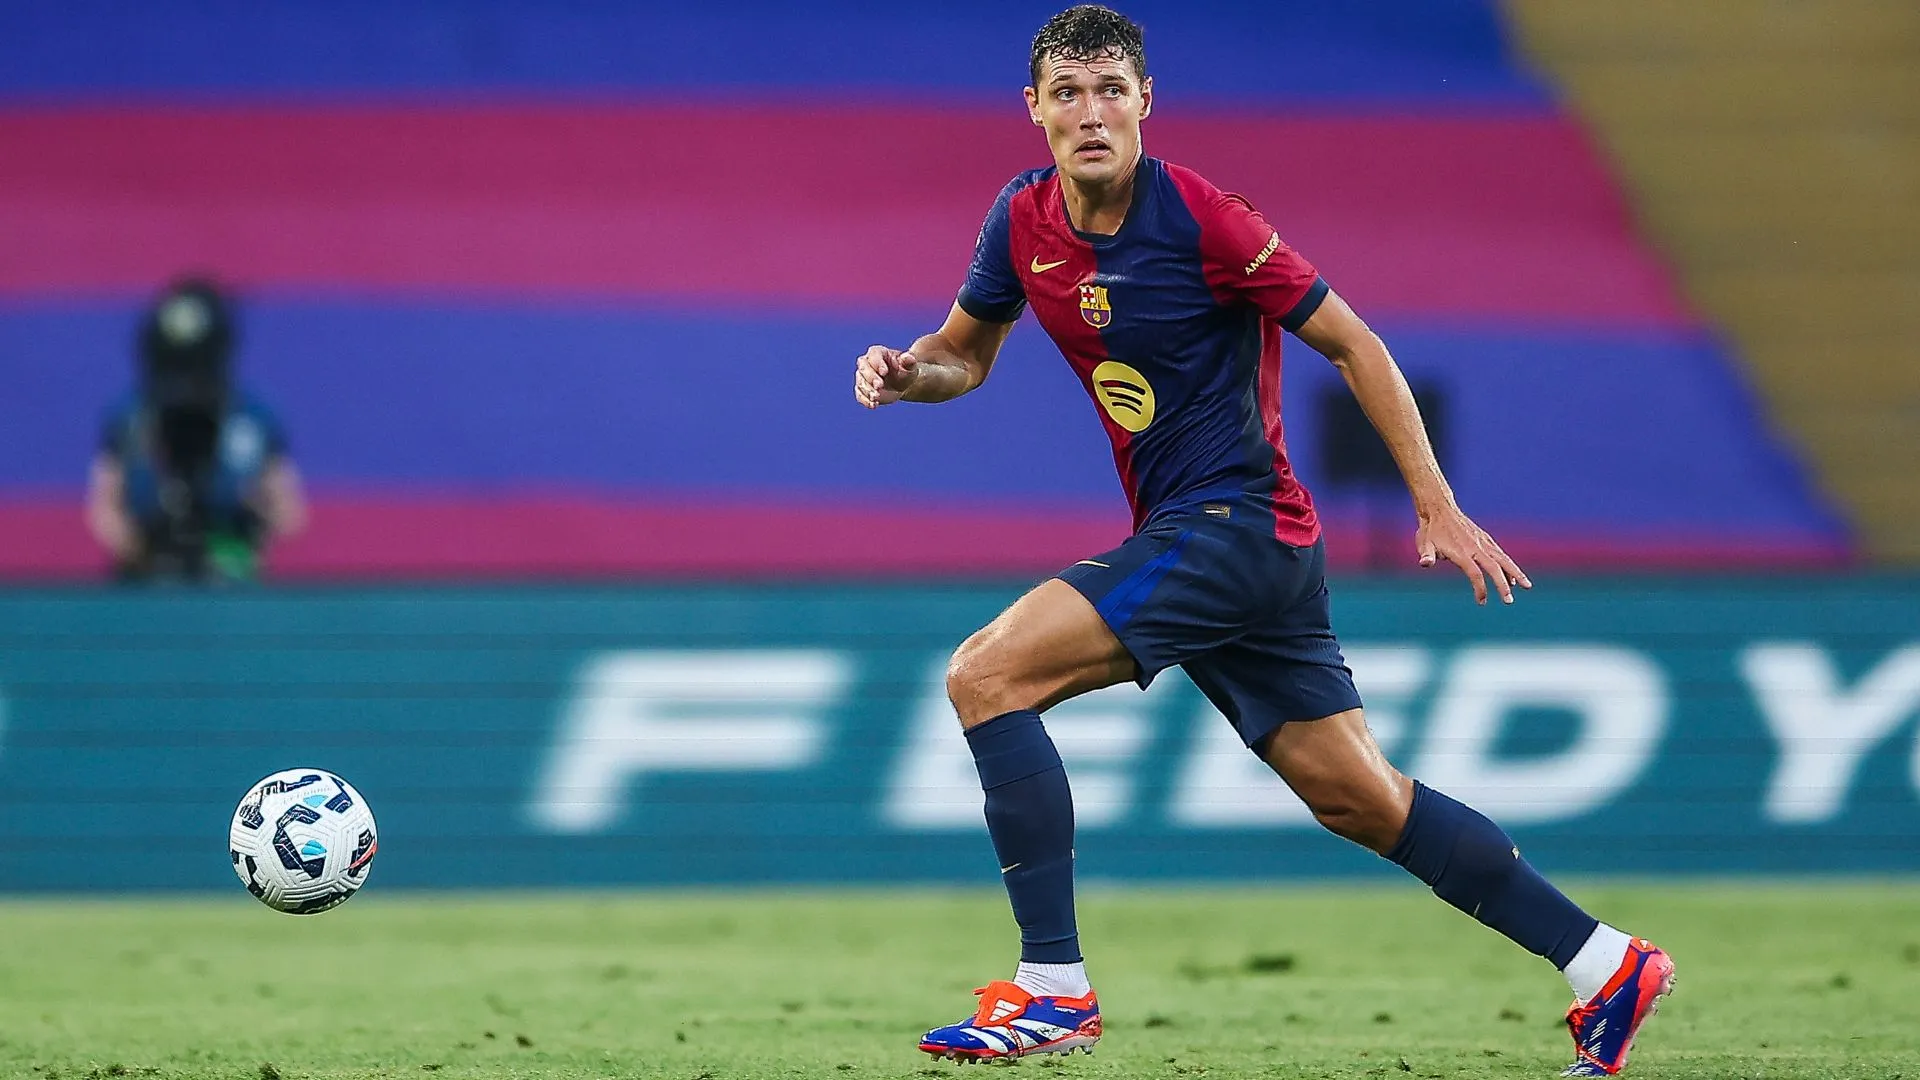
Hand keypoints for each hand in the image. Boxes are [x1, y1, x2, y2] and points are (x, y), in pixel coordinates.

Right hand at [854, 345, 917, 408]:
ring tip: (876, 397)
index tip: (884, 372)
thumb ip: (909, 361)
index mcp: (878, 353)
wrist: (902, 384)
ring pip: (861, 382)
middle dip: (871, 378)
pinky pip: (860, 394)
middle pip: (864, 368)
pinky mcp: (862, 389)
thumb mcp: (910, 366)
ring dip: (867, 390)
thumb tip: (908, 357)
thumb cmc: (905, 371)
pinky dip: (865, 400)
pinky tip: (873, 405)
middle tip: (879, 386)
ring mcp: (863, 376)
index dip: (878, 363)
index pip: (874, 355)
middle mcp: (867, 362)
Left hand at [1416, 506, 1531, 604]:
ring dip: (1515, 573)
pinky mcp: (1485, 538)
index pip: (1475, 573)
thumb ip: (1426, 554)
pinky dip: (1508, 564)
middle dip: (1503, 585)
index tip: (1482, 602)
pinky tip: (1512, 576)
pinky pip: (1500, 553)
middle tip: (1509, 601)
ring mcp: (1482, 542)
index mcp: (1461, 552)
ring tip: (1527, 586)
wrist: (1440, 509)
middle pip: (1494, 567)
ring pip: (1503, 559)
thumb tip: (1425, 563)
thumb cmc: (1430, 530)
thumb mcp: (1423, 543)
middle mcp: (1475, 547)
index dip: (1480, 588)